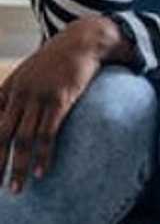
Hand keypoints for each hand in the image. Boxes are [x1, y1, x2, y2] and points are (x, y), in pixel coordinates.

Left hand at [0, 16, 126, 192]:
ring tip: (17, 188)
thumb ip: (16, 91)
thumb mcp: (29, 71)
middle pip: (1, 136)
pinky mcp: (60, 100)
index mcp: (8, 88)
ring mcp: (39, 97)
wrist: (84, 39)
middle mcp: (19, 94)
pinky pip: (48, 133)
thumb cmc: (58, 56)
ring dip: (19, 167)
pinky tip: (42, 172)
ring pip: (23, 140)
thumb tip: (10, 111)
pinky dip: (44, 155)